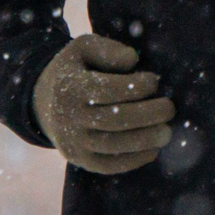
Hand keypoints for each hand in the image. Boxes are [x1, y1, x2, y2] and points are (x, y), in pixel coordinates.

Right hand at [34, 34, 175, 174]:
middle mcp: (69, 118)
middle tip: (170, 108)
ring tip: (166, 132)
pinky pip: (108, 165)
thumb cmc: (75, 70)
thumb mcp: (83, 49)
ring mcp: (73, 142)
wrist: (44, 101)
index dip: (136, 87)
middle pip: (114, 120)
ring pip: (113, 145)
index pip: (108, 90)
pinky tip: (152, 150)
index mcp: (70, 88)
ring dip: (145, 140)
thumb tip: (132, 60)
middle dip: (147, 115)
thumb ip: (107, 49)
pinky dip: (133, 161)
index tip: (154, 81)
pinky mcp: (79, 160)